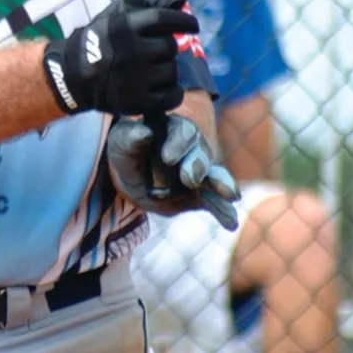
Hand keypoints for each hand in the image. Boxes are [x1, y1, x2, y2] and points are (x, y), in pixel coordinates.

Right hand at [42, 0, 197, 117]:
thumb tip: (183, 1)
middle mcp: (133, 51)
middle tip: (153, 53)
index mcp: (126, 26)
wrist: (73, 76)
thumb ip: (152, 6)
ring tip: (151, 72)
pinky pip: (172, 96)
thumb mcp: (118, 16)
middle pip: (170, 47)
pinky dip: (172, 93)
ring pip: (172, 71)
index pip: (165, 19)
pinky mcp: (137, 102)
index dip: (183, 21)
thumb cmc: (100, 41)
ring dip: (167, 70)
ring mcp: (135, 78)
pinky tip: (163, 89)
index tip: (192, 26)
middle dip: (165, 48)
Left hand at [106, 114, 241, 230]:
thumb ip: (131, 137)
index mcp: (175, 129)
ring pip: (213, 176)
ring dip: (222, 185)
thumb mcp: (122, 142)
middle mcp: (193, 148)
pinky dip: (223, 212)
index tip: (167, 158)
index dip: (179, 143)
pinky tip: (231, 223)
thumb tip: (144, 133)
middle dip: (197, 166)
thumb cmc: (127, 152)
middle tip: (188, 179)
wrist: (133, 179)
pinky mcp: (199, 195)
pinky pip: (214, 203)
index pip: (183, 131)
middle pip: (200, 154)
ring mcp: (199, 172)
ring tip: (231, 195)